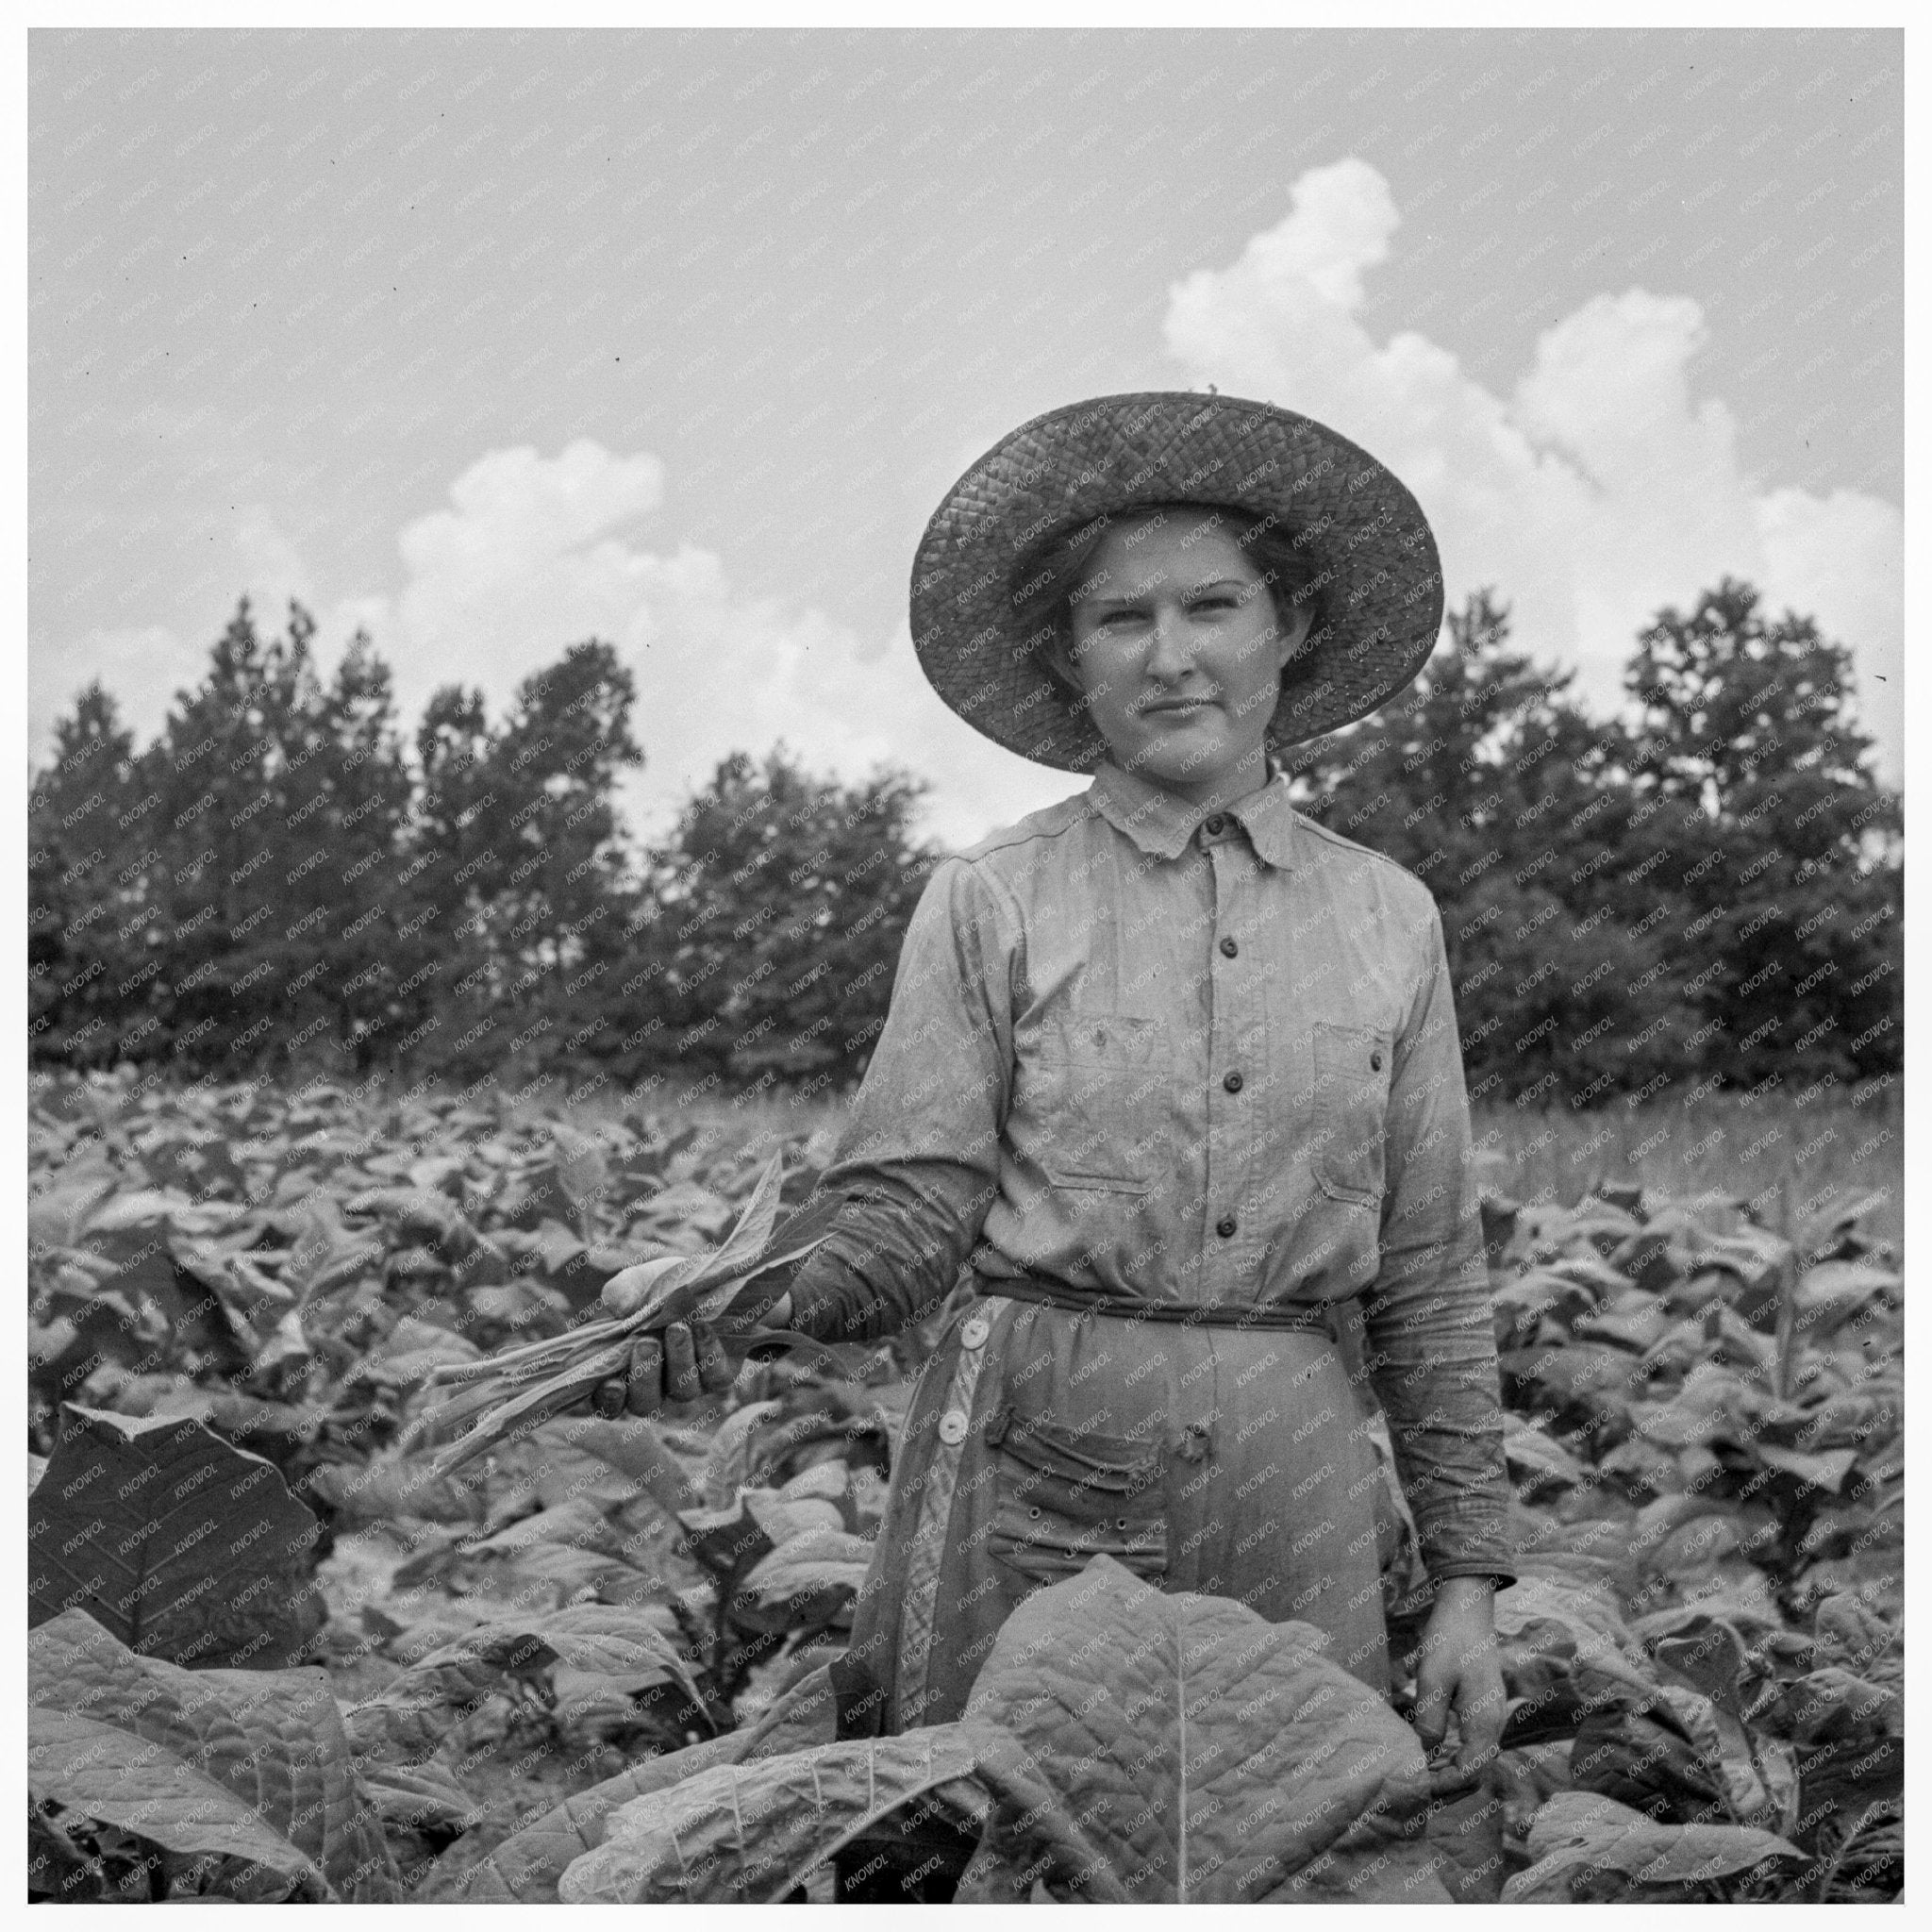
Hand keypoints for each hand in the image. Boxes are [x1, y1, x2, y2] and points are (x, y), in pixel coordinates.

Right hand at [587, 1278, 794, 1418]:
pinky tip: (703, 1327)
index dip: (608, 1400)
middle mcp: (655, 1385)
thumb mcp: (639, 1282)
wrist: (710, 1281)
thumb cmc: (661, 1288)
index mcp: (624, 1369)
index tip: (611, 1383)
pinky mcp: (718, 1376)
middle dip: (645, 1375)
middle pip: (645, 1402)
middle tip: (647, 1343)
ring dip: (678, 1359)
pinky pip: (714, 1376)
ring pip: (682, 1391)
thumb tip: (616, 1305)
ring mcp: (687, 1384)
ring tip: (677, 1327)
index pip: (609, 1402)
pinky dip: (708, 1352)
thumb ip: (622, 1291)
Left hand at [1409, 1577, 1504, 1786]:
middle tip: (1416, 1788)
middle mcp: (1493, 1724)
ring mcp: (1489, 1717)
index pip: (1472, 1771)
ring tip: (1419, 1776)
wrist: (1467, 1607)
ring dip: (1449, 1772)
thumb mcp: (1433, 1678)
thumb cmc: (1450, 1639)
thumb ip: (1430, 1719)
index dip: (1446, 1785)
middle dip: (1448, 1786)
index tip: (1418, 1786)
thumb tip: (1425, 1755)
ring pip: (1473, 1759)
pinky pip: (1469, 1743)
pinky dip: (1451, 1755)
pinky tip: (1428, 1752)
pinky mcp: (1480, 1709)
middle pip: (1476, 1771)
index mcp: (1486, 1720)